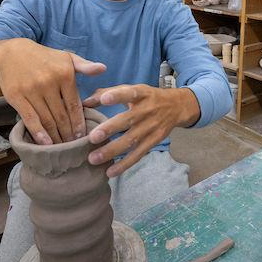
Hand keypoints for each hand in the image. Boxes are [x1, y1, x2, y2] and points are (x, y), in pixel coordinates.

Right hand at [0, 38, 105, 144]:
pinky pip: (29, 118)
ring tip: (61, 148)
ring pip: (47, 119)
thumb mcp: (67, 58)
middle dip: (68, 133)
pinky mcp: (16, 96)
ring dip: (55, 136)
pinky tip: (45, 143)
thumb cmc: (46, 58)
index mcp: (64, 74)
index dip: (79, 122)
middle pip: (61, 115)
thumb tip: (103, 68)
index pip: (74, 104)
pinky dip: (38, 132)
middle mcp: (48, 82)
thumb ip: (85, 66)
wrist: (13, 52)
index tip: (83, 136)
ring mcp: (32, 90)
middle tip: (73, 146)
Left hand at [82, 84, 199, 176]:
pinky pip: (138, 154)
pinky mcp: (154, 141)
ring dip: (112, 151)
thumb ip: (108, 92)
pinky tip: (110, 172)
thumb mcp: (133, 89)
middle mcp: (148, 110)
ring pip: (131, 141)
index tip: (104, 99)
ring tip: (93, 159)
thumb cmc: (147, 97)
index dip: (118, 96)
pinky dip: (124, 164)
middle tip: (92, 137)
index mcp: (142, 94)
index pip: (130, 93)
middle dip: (110, 129)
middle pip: (129, 120)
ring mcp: (152, 127)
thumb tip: (85, 102)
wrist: (176, 107)